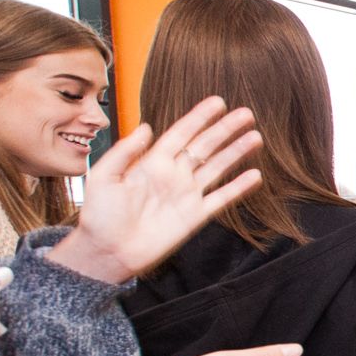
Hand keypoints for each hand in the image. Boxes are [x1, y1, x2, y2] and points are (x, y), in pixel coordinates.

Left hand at [51, 98, 262, 283]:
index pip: (181, 133)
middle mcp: (174, 175)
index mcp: (152, 162)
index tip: (217, 102)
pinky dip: (238, 187)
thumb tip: (147, 127)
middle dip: (225, 129)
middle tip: (246, 114)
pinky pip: (222, 199)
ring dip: (236, 152)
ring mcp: (187, 195)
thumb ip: (124, 152)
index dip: (199, 117)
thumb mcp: (103, 178)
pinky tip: (255, 176)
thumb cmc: (99, 216)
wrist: (108, 252)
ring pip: (217, 167)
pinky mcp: (195, 216)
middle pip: (205, 146)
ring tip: (256, 137)